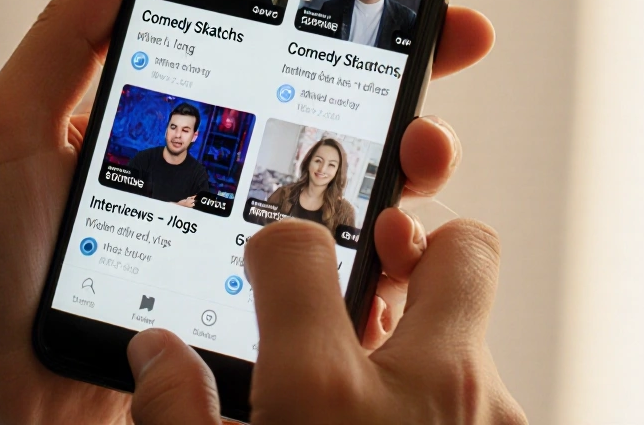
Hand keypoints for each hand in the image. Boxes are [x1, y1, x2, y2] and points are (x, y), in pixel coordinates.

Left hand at [0, 0, 494, 424]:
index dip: (343, 25)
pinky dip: (383, 277)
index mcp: (176, 126)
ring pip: (355, 211)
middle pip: (336, 126)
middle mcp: (224, 186)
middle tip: (453, 45)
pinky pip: (336, 304)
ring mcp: (243, 258)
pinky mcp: (252, 328)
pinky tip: (394, 253)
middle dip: (408, 82)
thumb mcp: (9, 125)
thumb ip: (69, 33)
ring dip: (409, 171)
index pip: (275, 62)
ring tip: (422, 153)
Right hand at [127, 219, 525, 424]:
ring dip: (429, 329)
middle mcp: (429, 393)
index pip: (297, 248)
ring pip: (476, 325)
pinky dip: (445, 392)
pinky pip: (481, 391)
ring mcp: (487, 423)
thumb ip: (175, 413)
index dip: (270, 246)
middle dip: (418, 238)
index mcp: (327, 394)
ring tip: (377, 362)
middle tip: (373, 263)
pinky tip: (398, 418)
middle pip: (461, 245)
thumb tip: (156, 354)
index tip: (262, 266)